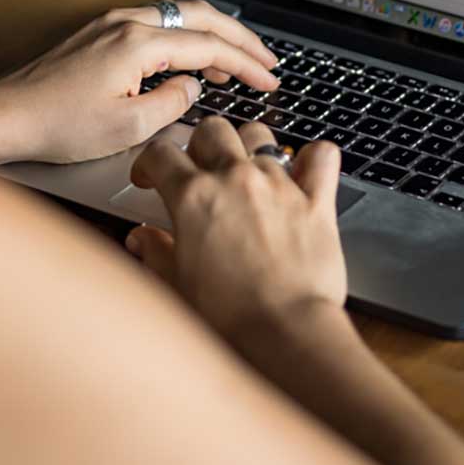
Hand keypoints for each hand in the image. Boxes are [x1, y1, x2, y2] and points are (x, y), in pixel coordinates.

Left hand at [0, 1, 278, 167]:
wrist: (7, 116)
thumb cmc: (57, 125)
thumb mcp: (127, 128)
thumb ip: (172, 102)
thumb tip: (192, 86)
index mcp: (138, 43)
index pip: (209, 46)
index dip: (245, 63)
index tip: (269, 78)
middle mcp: (127, 22)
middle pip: (201, 16)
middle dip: (240, 37)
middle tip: (267, 60)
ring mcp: (111, 23)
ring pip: (179, 15)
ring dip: (213, 35)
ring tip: (237, 63)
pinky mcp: (100, 32)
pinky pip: (157, 24)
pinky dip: (186, 37)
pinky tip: (191, 60)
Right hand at [126, 118, 347, 343]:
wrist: (284, 333)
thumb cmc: (230, 317)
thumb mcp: (176, 285)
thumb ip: (156, 252)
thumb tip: (142, 238)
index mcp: (194, 197)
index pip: (161, 153)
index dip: (149, 163)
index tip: (150, 176)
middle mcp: (236, 180)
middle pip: (211, 131)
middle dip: (199, 146)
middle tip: (198, 172)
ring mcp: (279, 185)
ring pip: (260, 135)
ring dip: (248, 146)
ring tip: (246, 170)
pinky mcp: (316, 199)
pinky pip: (321, 156)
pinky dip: (313, 156)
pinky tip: (305, 169)